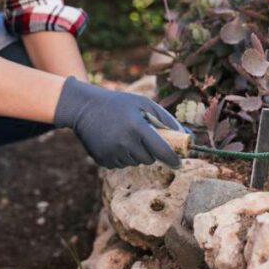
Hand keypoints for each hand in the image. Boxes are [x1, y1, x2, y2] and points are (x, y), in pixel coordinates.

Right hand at [54, 76, 184, 168]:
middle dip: (150, 151)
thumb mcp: (142, 103)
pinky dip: (122, 156)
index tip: (179, 163)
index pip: (161, 150)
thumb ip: (165, 118)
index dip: (173, 158)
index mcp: (137, 127)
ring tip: (125, 136)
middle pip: (149, 159)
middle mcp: (124, 143)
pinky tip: (114, 142)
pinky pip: (121, 164)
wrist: (84, 109)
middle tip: (142, 138)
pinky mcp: (103, 160)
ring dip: (135, 154)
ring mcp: (112, 153)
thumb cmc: (118, 104)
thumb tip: (185, 135)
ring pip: (135, 163)